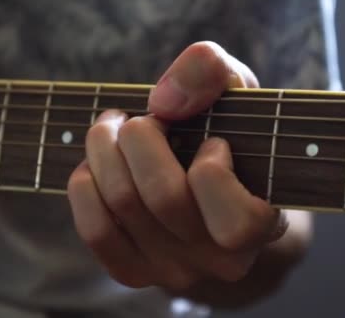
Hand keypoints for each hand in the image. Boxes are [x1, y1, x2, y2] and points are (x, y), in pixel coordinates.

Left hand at [67, 41, 311, 307]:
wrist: (208, 191)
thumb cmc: (228, 137)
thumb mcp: (234, 92)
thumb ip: (212, 72)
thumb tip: (163, 102)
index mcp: (259, 226)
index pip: (235, 221)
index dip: (212, 167)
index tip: (212, 140)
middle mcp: (218, 261)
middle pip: (163, 197)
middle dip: (141, 136)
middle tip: (139, 118)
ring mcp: (173, 271)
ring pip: (123, 204)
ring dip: (104, 149)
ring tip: (111, 127)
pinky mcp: (133, 272)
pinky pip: (95, 230)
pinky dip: (85, 186)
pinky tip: (95, 165)